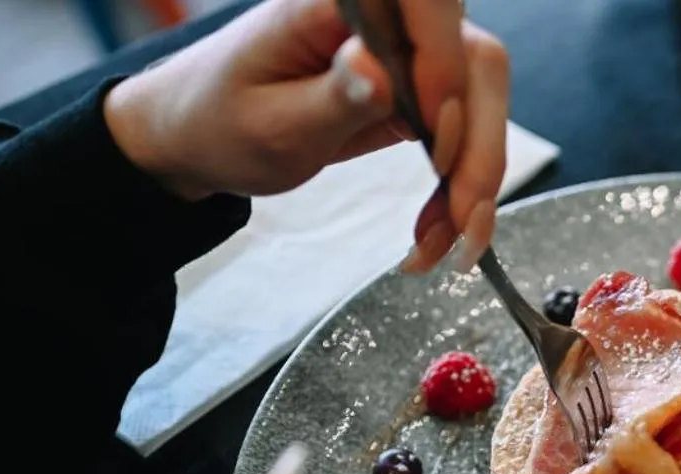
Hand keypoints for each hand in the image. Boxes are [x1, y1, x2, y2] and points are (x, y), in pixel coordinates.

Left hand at [104, 0, 509, 271]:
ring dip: (477, 178)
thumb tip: (377, 67)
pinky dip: (463, 185)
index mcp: (339, 0)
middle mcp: (385, 15)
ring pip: (481, 101)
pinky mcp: (418, 89)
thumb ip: (333, 95)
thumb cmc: (220, 121)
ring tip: (445, 242)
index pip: (427, 1)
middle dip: (478, 148)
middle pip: (475, 60)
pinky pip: (468, 130)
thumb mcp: (271, 123)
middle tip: (459, 220)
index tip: (435, 134)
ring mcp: (407, 52)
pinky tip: (440, 228)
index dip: (444, 61)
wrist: (200, 136)